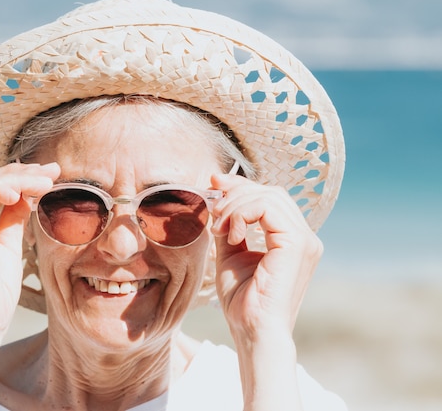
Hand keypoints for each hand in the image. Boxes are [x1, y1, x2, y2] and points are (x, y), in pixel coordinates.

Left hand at [210, 173, 322, 342]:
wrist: (252, 330)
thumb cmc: (242, 301)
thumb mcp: (230, 253)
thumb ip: (229, 225)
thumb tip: (217, 194)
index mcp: (291, 239)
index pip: (269, 198)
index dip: (241, 186)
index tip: (213, 185)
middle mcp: (303, 237)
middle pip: (270, 192)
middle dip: (235, 193)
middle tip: (212, 209)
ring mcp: (304, 240)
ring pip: (269, 196)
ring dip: (235, 205)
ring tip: (219, 228)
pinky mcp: (297, 244)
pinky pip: (267, 208)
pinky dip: (242, 214)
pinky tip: (231, 235)